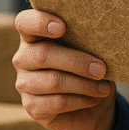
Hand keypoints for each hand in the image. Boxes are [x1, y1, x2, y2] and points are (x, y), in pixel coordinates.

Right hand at [12, 9, 116, 129]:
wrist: (92, 107)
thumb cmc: (89, 68)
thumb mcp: (90, 51)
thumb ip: (87, 41)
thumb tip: (103, 39)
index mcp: (35, 36)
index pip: (24, 23)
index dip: (39, 22)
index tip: (62, 27)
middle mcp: (24, 57)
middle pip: (43, 55)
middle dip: (77, 61)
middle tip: (101, 69)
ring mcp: (24, 83)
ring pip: (54, 81)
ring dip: (84, 84)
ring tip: (104, 87)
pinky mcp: (32, 106)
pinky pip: (58, 102)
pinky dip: (81, 100)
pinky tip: (94, 98)